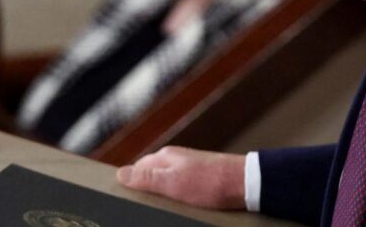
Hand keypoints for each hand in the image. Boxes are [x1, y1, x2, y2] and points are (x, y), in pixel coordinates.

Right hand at [116, 146, 245, 209]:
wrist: (245, 183)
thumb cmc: (210, 184)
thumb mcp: (173, 183)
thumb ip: (146, 178)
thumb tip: (120, 174)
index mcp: (165, 157)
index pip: (137, 169)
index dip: (132, 186)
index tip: (130, 201)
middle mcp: (176, 158)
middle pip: (151, 175)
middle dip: (148, 191)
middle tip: (149, 208)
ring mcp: (189, 166)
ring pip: (167, 182)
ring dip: (164, 195)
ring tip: (166, 208)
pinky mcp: (202, 176)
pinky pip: (181, 186)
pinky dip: (178, 196)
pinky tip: (184, 205)